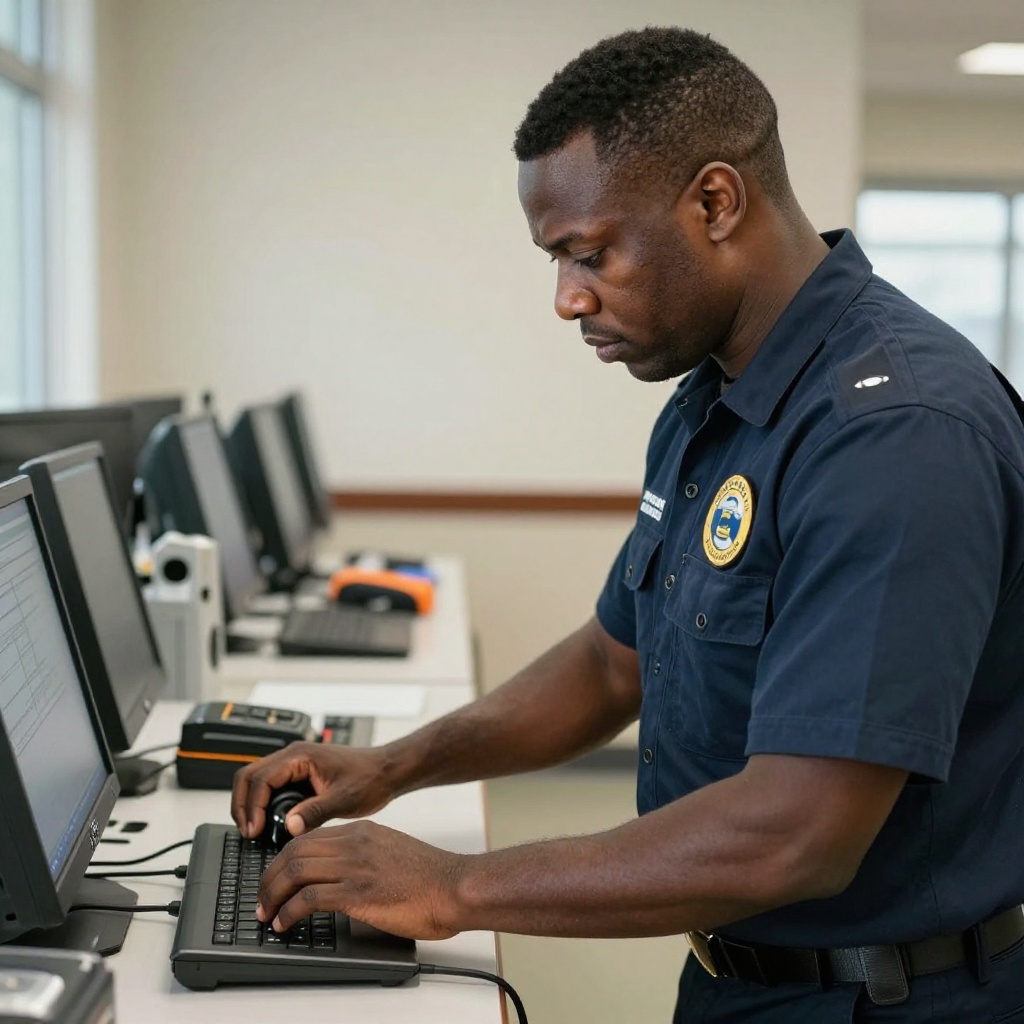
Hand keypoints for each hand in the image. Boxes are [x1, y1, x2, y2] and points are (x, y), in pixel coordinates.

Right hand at [230, 742, 395, 841]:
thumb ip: (314, 812)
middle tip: (247, 832)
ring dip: (251, 804)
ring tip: (254, 831)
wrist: (386, 771)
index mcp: (300, 756)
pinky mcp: (299, 775)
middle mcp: (293, 756)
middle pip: (249, 776)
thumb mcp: (343, 799)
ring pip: (257, 780)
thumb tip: (288, 826)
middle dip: (242, 804)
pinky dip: (263, 804)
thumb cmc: (370, 778)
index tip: (254, 830)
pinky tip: (269, 824)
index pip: (261, 779)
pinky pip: (271, 787)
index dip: (253, 806)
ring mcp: (295, 764)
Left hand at [255, 820, 463, 939]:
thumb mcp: (390, 851)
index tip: (275, 879)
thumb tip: (340, 877)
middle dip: (269, 877)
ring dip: (272, 895)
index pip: (307, 838)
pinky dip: (289, 912)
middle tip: (262, 899)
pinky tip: (286, 923)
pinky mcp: (357, 890)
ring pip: (294, 871)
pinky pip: (309, 897)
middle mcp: (353, 842)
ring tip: (267, 914)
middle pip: (293, 851)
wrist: (453, 885)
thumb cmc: (430, 876)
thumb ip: (363, 856)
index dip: (283, 860)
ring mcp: (354, 865)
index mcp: (361, 831)